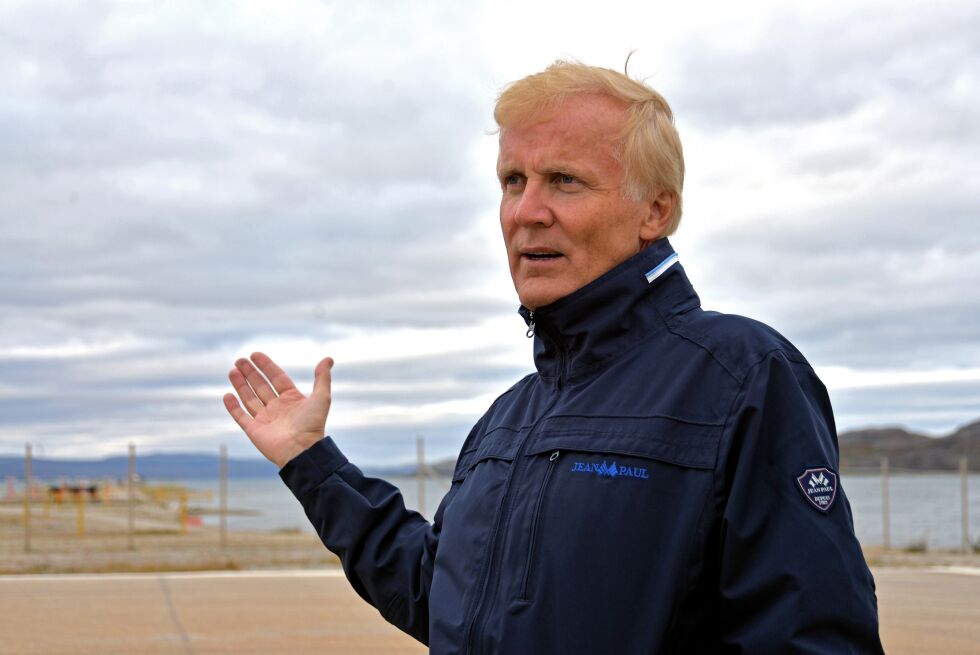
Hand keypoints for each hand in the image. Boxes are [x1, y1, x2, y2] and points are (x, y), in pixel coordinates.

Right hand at [223, 352, 333, 468]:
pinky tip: (227, 395)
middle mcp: (277, 407)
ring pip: (249, 398)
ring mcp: (265, 419)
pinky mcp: (254, 430)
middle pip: (260, 386)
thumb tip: (328, 359)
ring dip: (240, 385)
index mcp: (291, 399)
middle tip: (239, 360)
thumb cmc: (313, 424)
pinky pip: (241, 416)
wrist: (302, 449)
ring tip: (232, 371)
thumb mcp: (322, 397)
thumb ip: (322, 378)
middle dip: (250, 373)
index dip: (266, 366)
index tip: (254, 355)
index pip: (276, 377)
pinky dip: (233, 407)